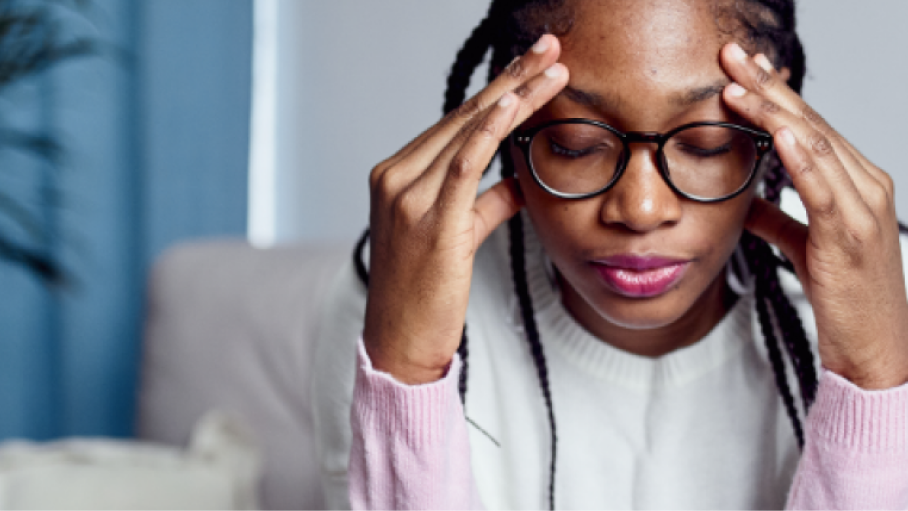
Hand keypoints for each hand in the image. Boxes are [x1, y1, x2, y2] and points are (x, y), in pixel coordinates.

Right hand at [364, 35, 569, 383]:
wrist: (399, 343)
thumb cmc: (424, 294)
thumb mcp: (456, 237)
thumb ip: (484, 204)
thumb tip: (519, 182)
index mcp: (396, 176)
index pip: (454, 124)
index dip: (496, 92)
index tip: (531, 68)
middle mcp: (395, 178)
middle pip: (462, 116)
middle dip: (511, 79)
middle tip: (549, 48)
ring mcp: (407, 198)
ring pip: (466, 132)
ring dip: (513, 96)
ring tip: (551, 68)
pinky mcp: (429, 222)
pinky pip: (462, 166)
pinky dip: (488, 131)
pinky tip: (513, 104)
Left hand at [721, 42, 907, 389]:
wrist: (874, 347)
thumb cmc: (843, 295)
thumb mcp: (801, 245)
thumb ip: (777, 218)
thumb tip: (745, 201)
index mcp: (855, 183)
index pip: (809, 126)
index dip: (773, 94)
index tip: (739, 69)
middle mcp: (866, 185)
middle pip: (810, 123)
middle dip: (767, 87)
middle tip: (730, 56)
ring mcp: (864, 207)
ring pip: (814, 145)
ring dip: (772, 111)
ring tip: (735, 83)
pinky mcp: (852, 235)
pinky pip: (824, 188)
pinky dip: (801, 156)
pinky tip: (779, 132)